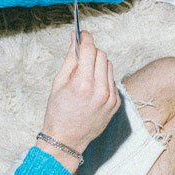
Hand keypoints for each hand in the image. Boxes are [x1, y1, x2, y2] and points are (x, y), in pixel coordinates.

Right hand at [40, 31, 121, 162]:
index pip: (90, 50)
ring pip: (109, 66)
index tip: (83, 34)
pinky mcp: (116, 103)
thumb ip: (70, 58)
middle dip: (91, 52)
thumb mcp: (58, 82)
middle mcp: (100, 90)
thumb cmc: (58, 111)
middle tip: (81, 57)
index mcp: (83, 84)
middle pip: (102, 55)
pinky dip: (103, 79)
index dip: (86, 38)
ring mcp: (111, 98)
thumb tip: (75, 38)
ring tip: (85, 76)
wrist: (67, 140)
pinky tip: (91, 89)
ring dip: (98, 65)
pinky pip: (112, 81)